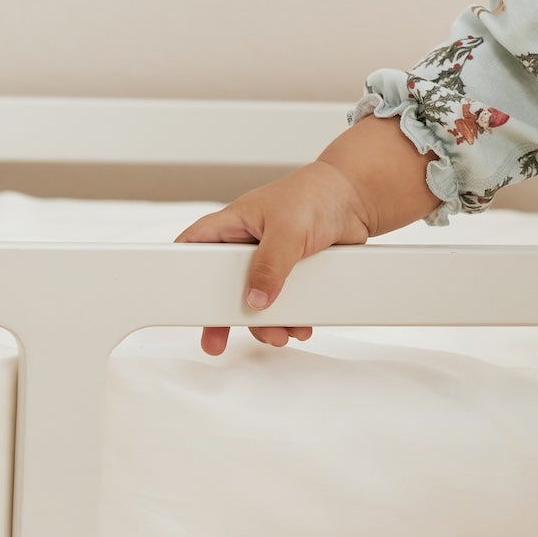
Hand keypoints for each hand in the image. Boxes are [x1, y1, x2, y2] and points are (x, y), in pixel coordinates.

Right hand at [176, 162, 370, 355]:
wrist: (356, 200)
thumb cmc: (317, 195)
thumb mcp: (287, 229)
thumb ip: (270, 264)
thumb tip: (256, 298)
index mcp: (233, 225)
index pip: (193, 246)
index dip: (181, 272)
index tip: (180, 302)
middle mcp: (247, 245)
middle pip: (221, 285)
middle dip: (222, 316)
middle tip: (215, 340)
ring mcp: (269, 261)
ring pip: (254, 300)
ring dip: (264, 323)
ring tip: (278, 334)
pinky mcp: (292, 275)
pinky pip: (283, 304)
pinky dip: (289, 319)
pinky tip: (299, 326)